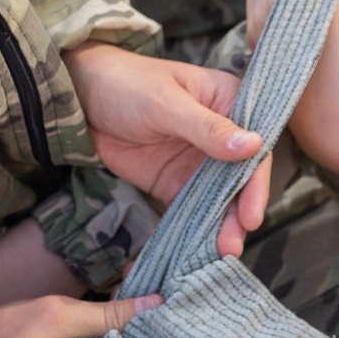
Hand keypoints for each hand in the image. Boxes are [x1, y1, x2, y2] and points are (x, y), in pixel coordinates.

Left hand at [63, 43, 269, 256]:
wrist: (82, 99)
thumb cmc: (128, 85)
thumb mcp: (167, 103)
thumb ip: (208, 128)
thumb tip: (254, 145)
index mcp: (230, 103)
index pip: (255, 148)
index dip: (255, 183)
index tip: (251, 214)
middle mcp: (223, 136)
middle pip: (241, 179)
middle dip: (239, 212)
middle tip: (233, 243)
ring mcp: (199, 163)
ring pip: (220, 199)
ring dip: (222, 225)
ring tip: (222, 252)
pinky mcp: (176, 183)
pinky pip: (193, 209)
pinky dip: (197, 229)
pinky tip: (200, 249)